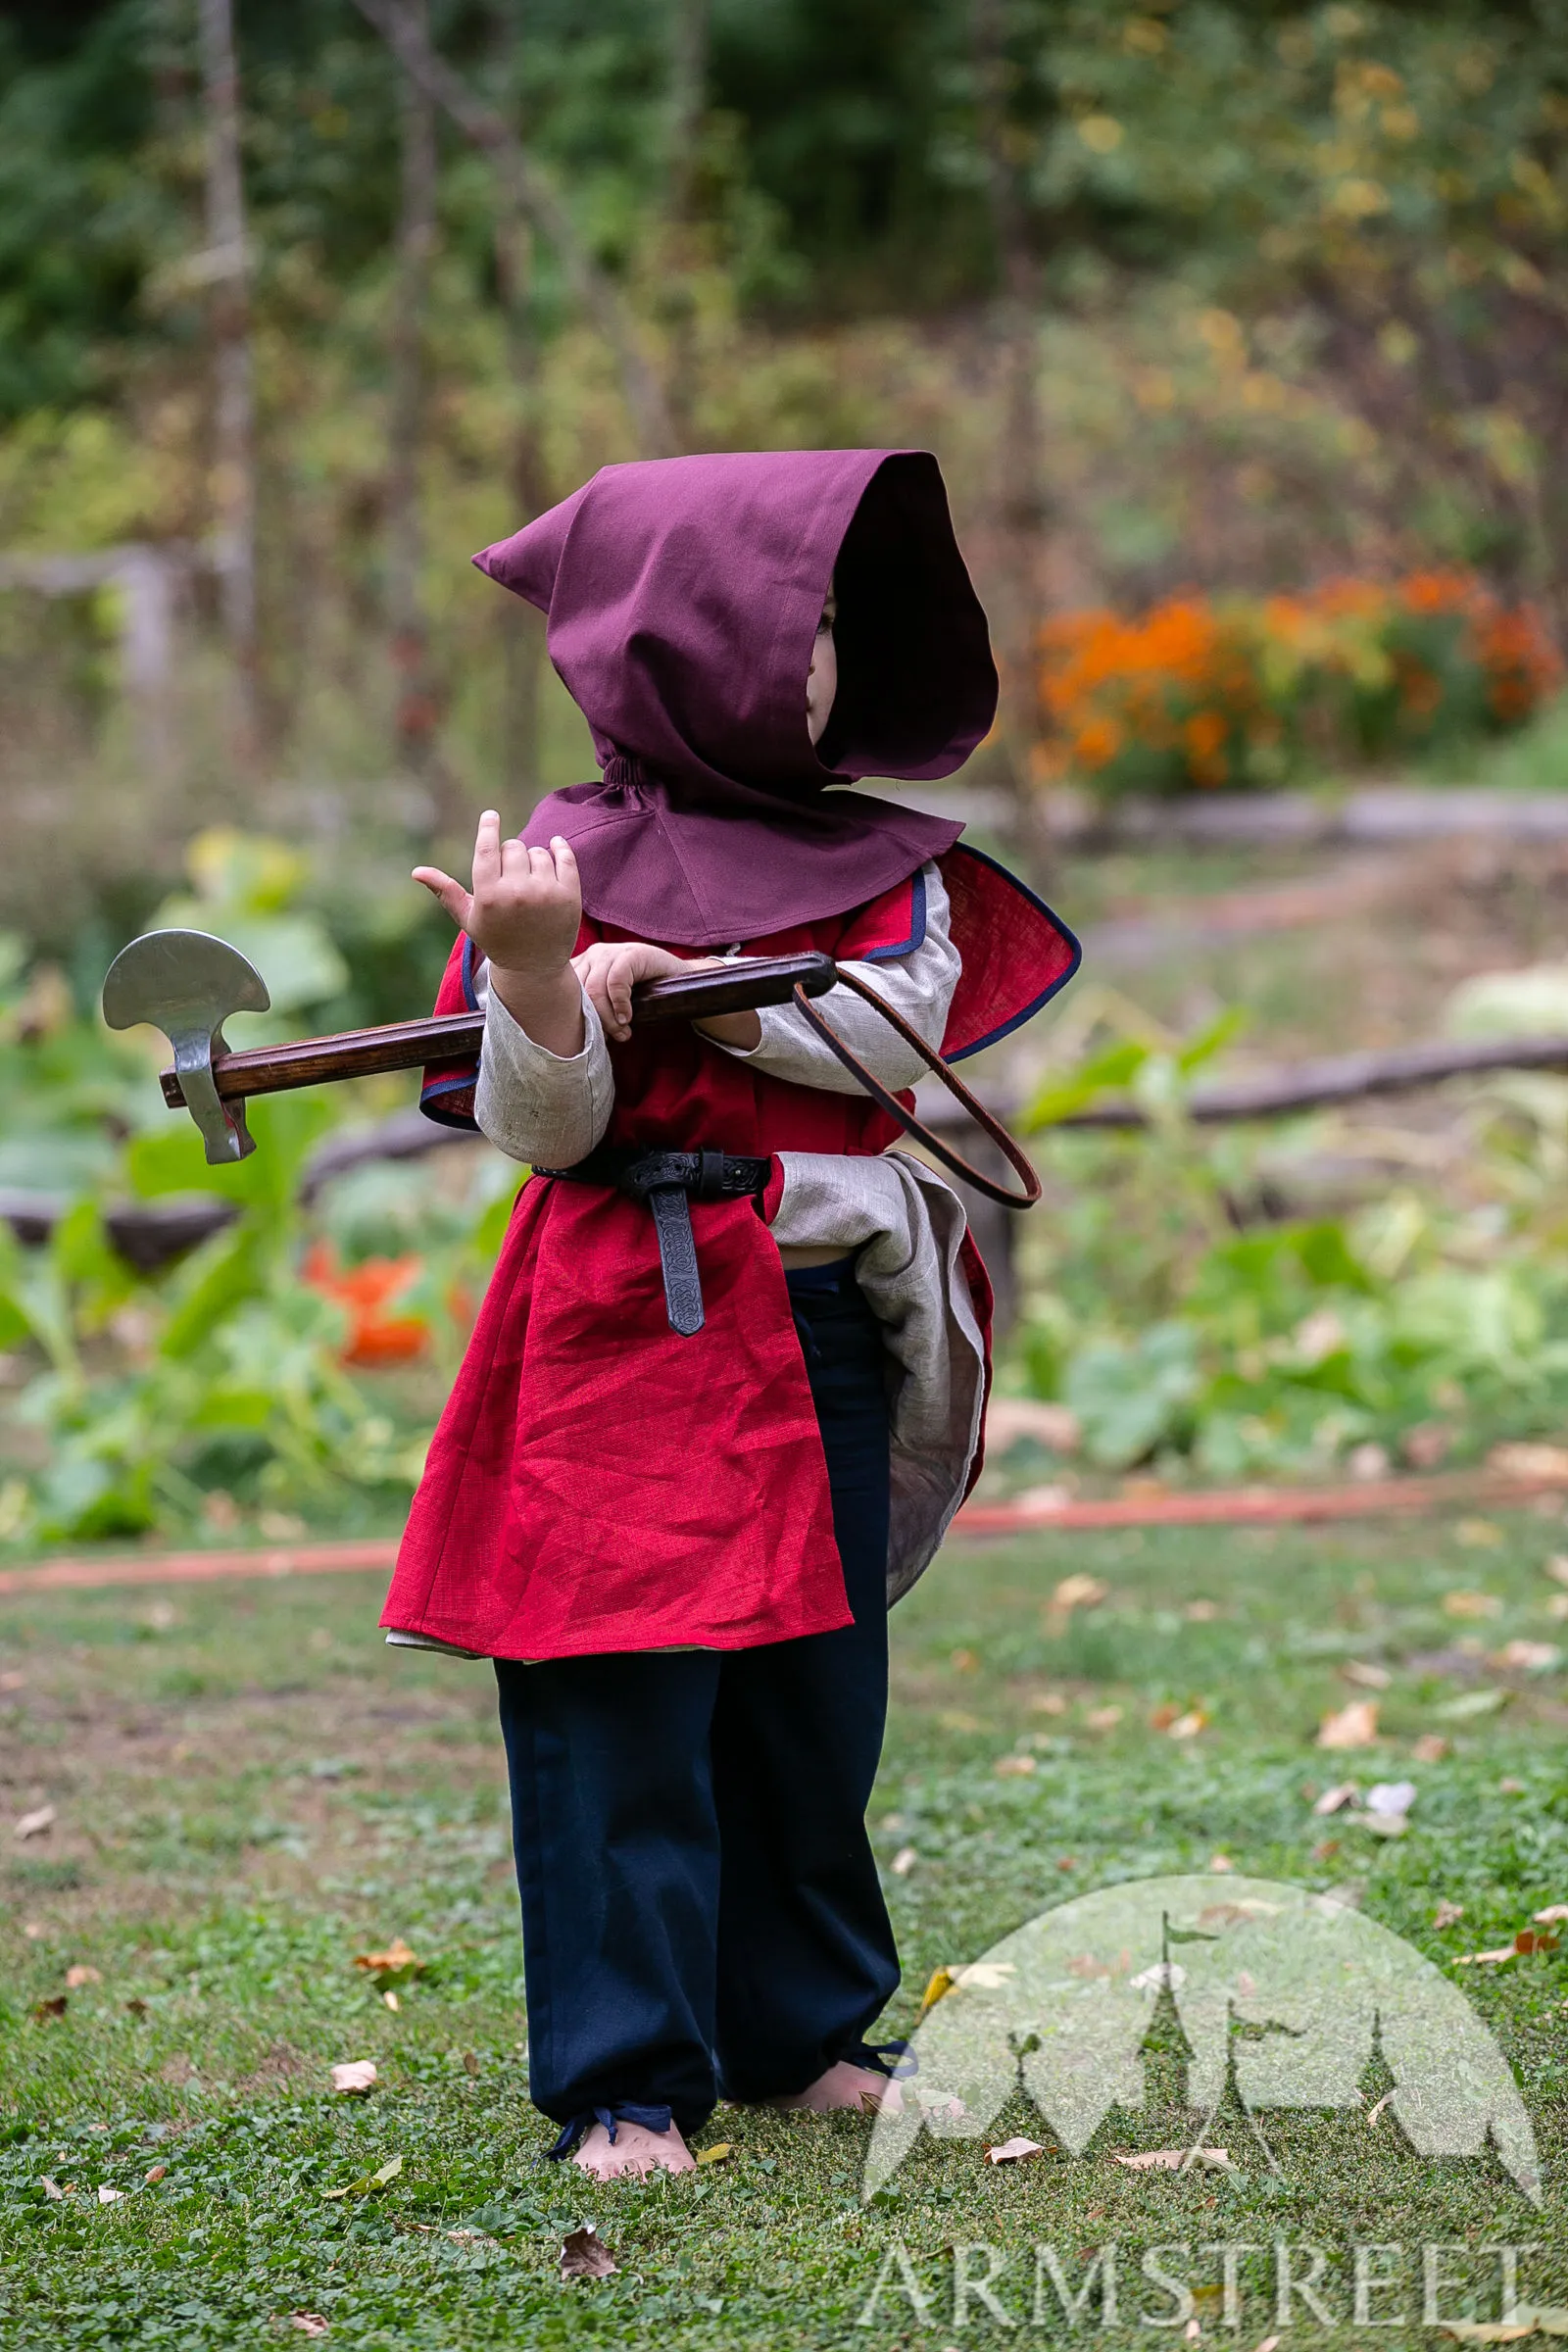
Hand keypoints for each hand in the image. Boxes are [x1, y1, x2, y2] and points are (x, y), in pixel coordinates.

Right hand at [414, 812, 580, 981]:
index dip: (488, 828)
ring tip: (530, 881)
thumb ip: (445, 891)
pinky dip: (560, 848)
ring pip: (538, 851)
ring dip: (533, 859)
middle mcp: (518, 893)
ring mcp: (546, 894)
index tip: (490, 815)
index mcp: (489, 897)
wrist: (534, 967)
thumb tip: (416, 871)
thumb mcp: (468, 919)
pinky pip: (564, 856)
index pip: (487, 849)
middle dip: (509, 855)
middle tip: (511, 876)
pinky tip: (555, 847)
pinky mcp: (569, 895)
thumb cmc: (496, 940)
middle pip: (512, 847)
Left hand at [573, 940, 725, 1042]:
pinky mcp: (630, 953)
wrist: (680, 980)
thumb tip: (571, 1037)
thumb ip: (593, 1009)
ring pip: (595, 989)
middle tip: (610, 1039)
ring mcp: (610, 952)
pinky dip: (620, 1005)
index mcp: (583, 965)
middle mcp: (592, 955)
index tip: (589, 1038)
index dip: (574, 1017)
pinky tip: (627, 1018)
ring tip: (622, 1032)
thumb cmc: (643, 995)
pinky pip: (616, 982)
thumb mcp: (611, 1002)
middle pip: (578, 992)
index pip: (565, 991)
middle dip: (593, 1021)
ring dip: (607, 1018)